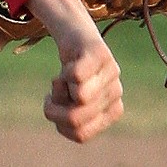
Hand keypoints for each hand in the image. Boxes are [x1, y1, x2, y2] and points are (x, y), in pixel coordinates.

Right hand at [27, 0, 123, 142]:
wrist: (76, 31)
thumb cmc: (71, 69)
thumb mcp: (68, 98)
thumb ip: (71, 117)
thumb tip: (72, 123)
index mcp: (112, 111)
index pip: (80, 134)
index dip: (60, 124)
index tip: (56, 107)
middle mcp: (116, 93)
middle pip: (77, 118)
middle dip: (54, 110)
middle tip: (50, 95)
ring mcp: (111, 72)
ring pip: (79, 97)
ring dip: (59, 88)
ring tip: (60, 77)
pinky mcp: (99, 52)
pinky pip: (77, 75)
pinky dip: (64, 73)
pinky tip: (66, 65)